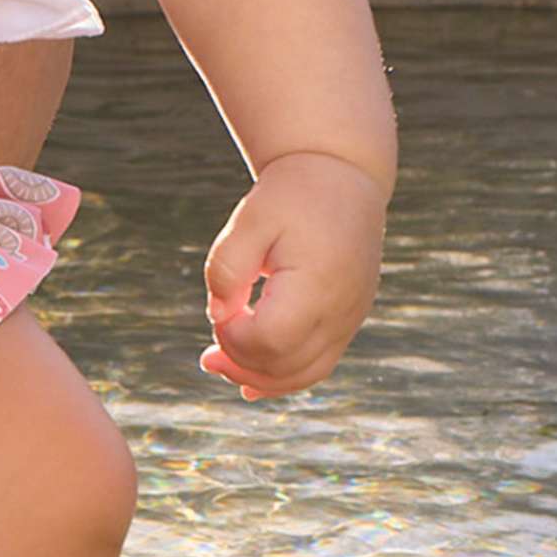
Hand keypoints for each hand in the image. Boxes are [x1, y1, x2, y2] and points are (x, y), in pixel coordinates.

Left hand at [199, 152, 387, 399]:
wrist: (343, 175)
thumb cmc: (292, 194)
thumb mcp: (248, 219)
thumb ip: (226, 269)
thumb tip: (219, 317)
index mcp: (316, 284)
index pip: (270, 340)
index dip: (234, 339)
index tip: (220, 312)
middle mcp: (340, 310)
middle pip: (287, 365)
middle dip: (241, 366)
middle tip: (206, 359)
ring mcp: (350, 318)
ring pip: (306, 374)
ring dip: (262, 378)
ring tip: (222, 369)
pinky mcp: (350, 319)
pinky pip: (319, 363)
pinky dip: (286, 376)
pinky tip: (253, 381)